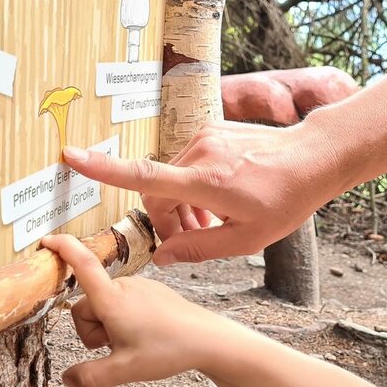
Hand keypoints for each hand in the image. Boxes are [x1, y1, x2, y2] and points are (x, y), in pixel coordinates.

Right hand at [40, 233, 234, 386]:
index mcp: (113, 299)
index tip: (46, 240)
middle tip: (115, 347)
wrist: (208, 339)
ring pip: (105, 306)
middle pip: (87, 305)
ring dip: (108, 326)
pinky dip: (123, 319)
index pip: (82, 264)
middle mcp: (124, 286)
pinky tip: (145, 335)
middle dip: (92, 329)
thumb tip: (67, 378)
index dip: (62, 249)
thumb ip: (90, 377)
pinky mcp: (151, 291)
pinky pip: (123, 303)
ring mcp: (139, 286)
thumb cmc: (168, 350)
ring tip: (134, 343)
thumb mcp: (125, 371)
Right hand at [62, 119, 344, 264]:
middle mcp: (200, 152)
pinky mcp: (213, 129)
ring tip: (211, 225)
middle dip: (167, 220)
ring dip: (181, 204)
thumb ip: (199, 250)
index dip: (103, 169)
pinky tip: (218, 202)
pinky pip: (188, 163)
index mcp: (205, 181)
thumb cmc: (287, 199)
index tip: (71, 155)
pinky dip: (194, 186)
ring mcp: (206, 137)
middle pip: (158, 192)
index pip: (143, 175)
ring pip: (173, 179)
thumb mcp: (247, 240)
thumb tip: (162, 257)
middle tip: (189, 243)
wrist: (316, 156)